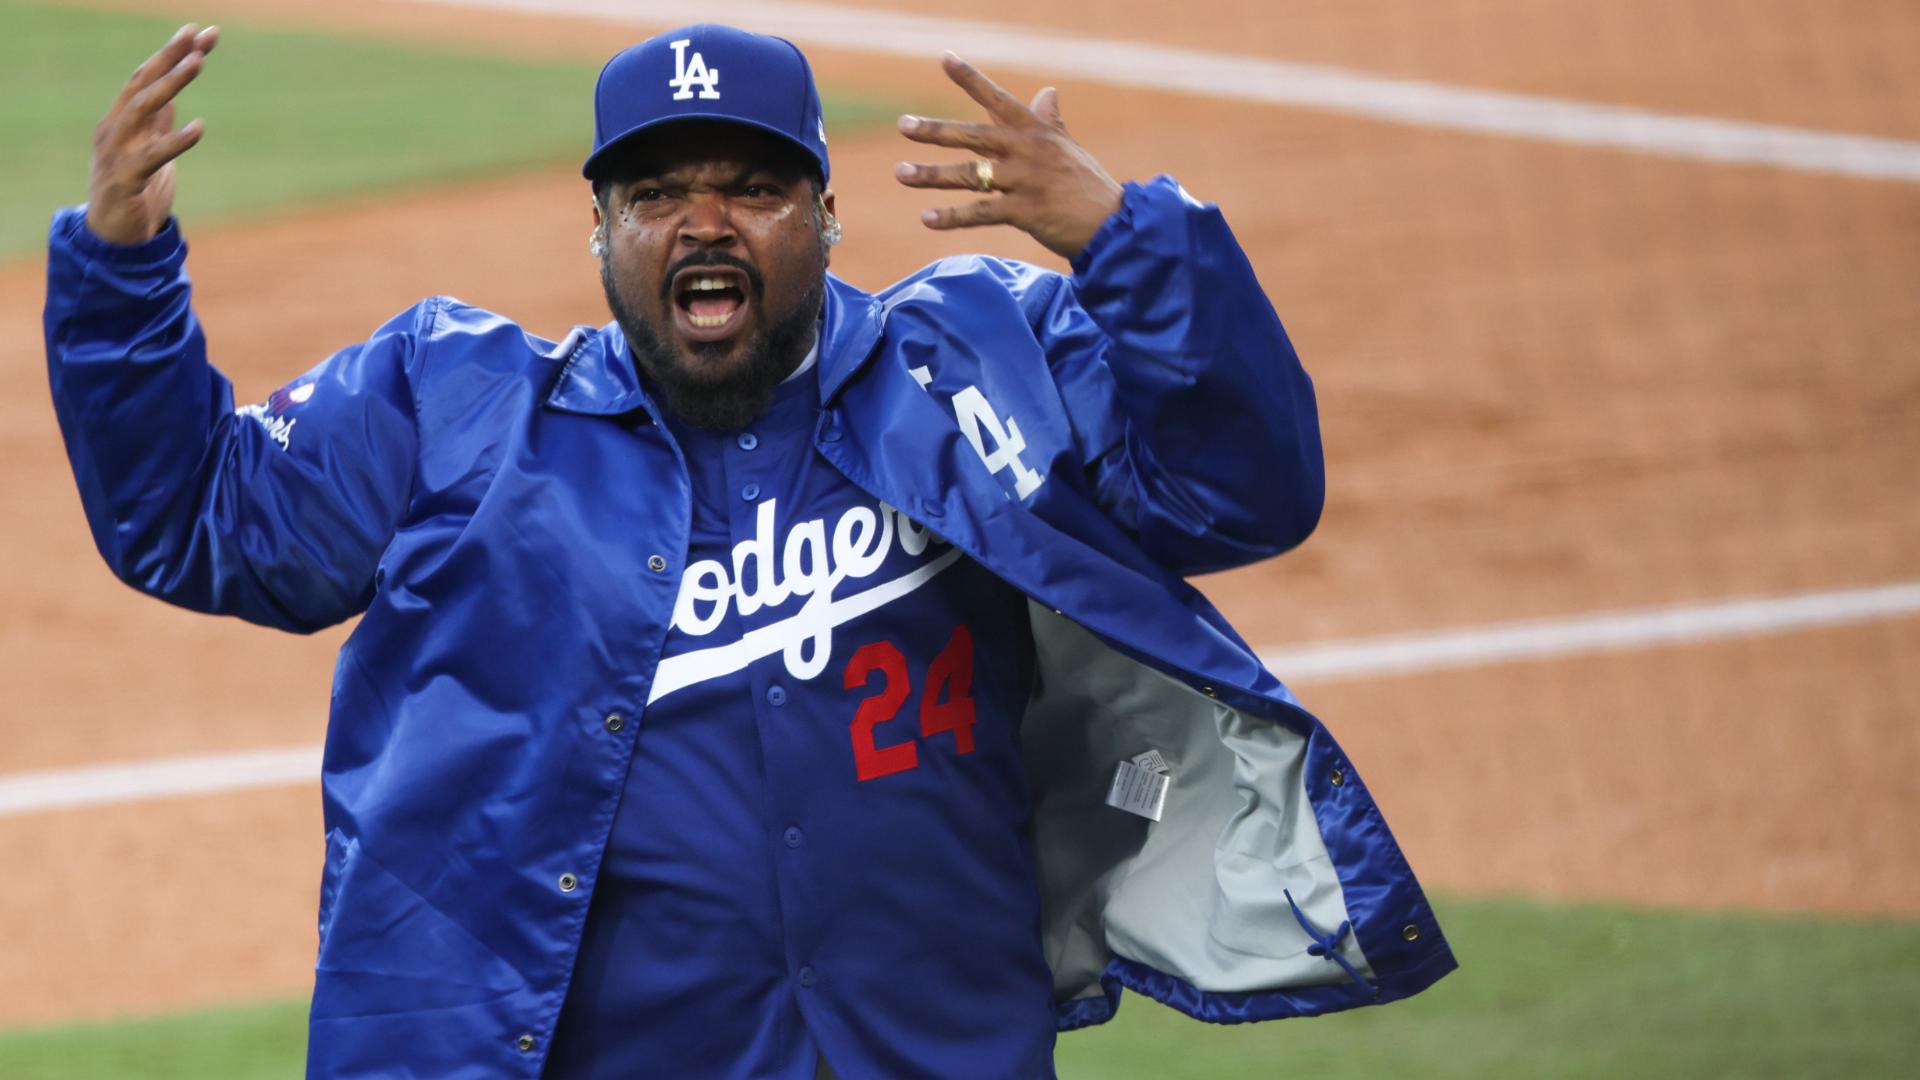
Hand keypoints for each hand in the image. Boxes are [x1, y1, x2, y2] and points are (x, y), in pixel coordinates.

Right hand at [86, 23, 219, 244]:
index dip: (171, 53)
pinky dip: (175, 140)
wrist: (115, 239)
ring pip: (142, 108)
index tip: (199, 31)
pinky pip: (152, 156)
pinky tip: (200, 127)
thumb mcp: (152, 150)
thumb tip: (174, 95)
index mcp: (122, 121)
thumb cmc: (136, 192)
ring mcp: (117, 152)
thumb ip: (158, 124)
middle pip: (142, 83)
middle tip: (199, 36)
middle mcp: (115, 130)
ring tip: (198, 63)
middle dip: (170, 56)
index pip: (146, 77)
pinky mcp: (125, 180)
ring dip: (171, 83)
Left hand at [895, 53, 1123, 260]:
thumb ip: (1050, 122)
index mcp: (1037, 131)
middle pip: (974, 135)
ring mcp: (1027, 180)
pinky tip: (927, 219)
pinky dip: (953, 217)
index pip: (998, 100)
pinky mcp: (1027, 211)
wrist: (1114, 224)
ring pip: (970, 174)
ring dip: (932, 176)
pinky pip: (981, 212)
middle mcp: (1028, 150)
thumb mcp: (1068, 149)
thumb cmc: (1088, 187)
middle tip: (904, 125)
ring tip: (901, 174)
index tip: (945, 58)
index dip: (971, 79)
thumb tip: (1047, 92)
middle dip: (936, 131)